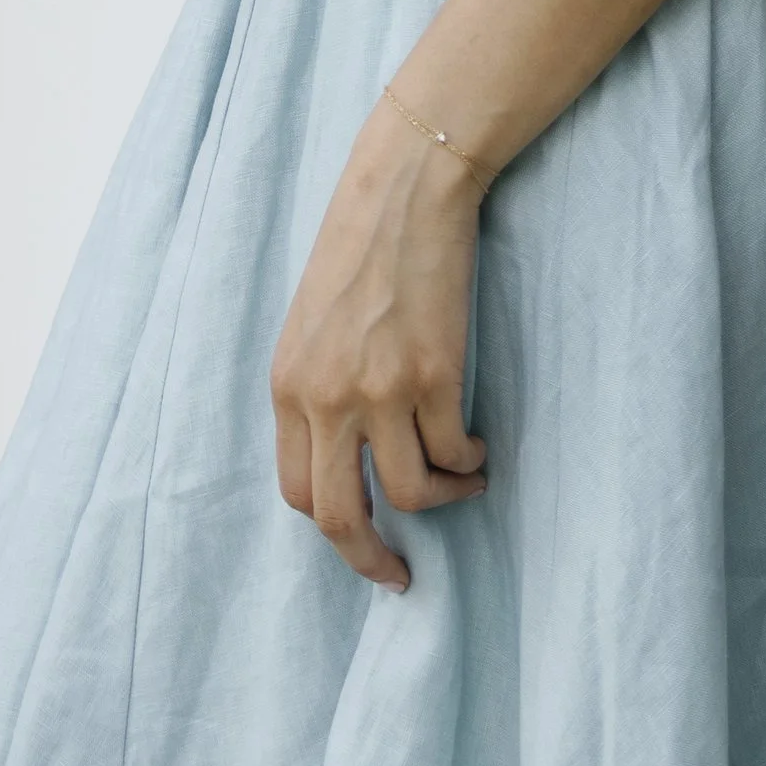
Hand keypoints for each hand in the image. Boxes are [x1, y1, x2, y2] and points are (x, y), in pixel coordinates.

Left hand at [270, 103, 489, 589]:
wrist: (408, 189)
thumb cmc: (362, 246)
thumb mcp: (312, 325)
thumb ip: (318, 390)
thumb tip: (347, 453)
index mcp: (288, 386)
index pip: (298, 490)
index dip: (333, 528)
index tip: (364, 541)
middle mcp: (326, 399)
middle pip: (340, 516)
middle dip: (371, 558)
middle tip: (400, 576)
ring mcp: (381, 390)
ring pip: (410, 493)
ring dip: (443, 501)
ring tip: (465, 482)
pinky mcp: (435, 375)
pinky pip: (453, 453)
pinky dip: (469, 463)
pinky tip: (478, 447)